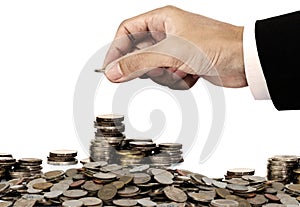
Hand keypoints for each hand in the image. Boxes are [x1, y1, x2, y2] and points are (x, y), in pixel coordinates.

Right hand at [103, 6, 246, 88]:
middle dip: (149, 66)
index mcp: (162, 20)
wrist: (245, 61)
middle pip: (139, 53)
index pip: (127, 32)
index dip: (116, 49)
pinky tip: (193, 74)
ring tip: (183, 69)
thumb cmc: (215, 45)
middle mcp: (167, 34)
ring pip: (154, 70)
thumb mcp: (171, 52)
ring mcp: (175, 51)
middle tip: (161, 68)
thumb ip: (139, 62)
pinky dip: (179, 81)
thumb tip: (113, 71)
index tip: (111, 69)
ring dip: (167, 75)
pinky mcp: (184, 66)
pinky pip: (168, 79)